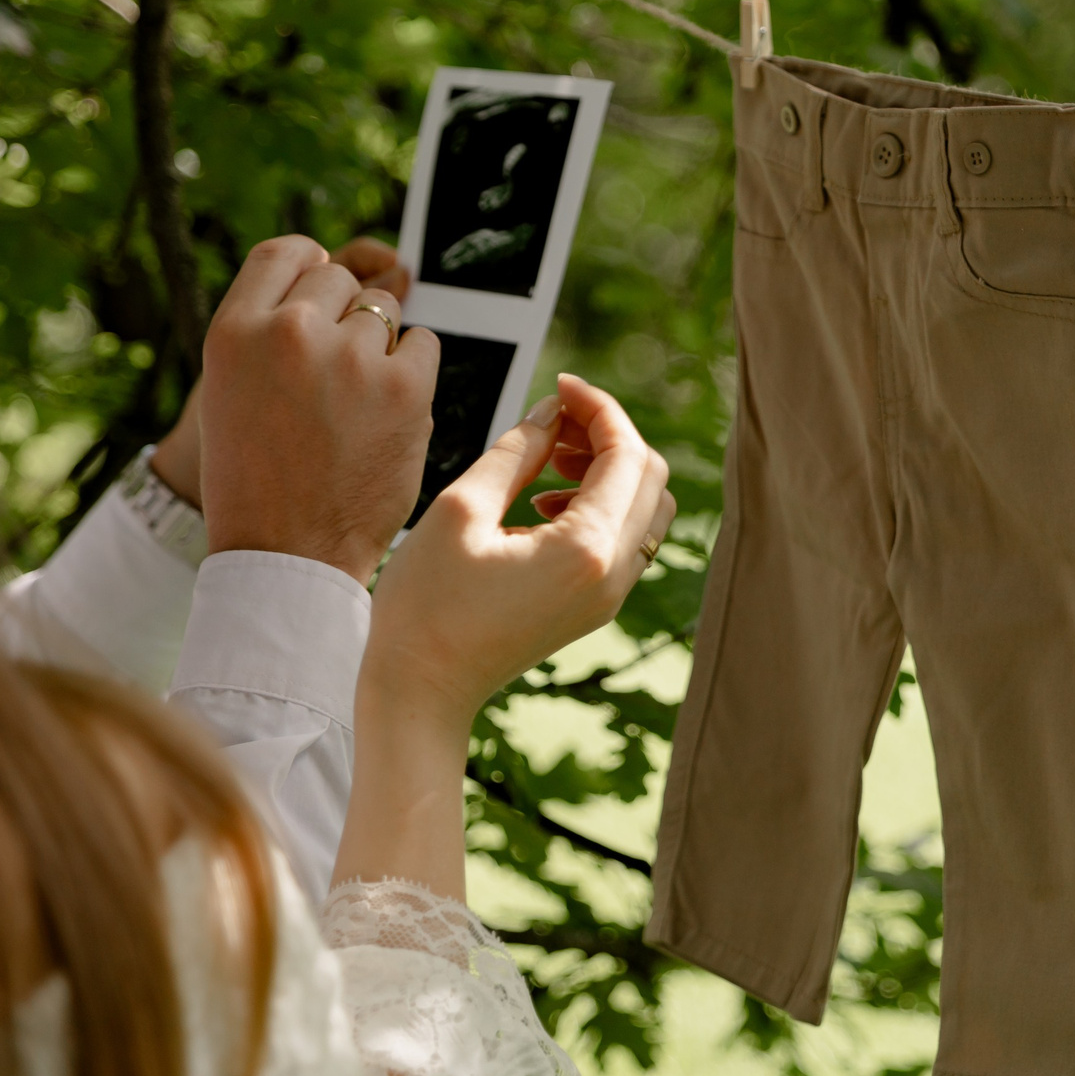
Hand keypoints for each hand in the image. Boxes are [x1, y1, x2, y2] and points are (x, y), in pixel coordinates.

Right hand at [151, 239, 410, 508]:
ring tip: (355, 403)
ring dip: (379, 346)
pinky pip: (425, 344)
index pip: (285, 252)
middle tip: (335, 376)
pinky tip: (389, 411)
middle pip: (341, 281)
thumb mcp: (230, 390)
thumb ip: (268, 331)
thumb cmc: (257, 477)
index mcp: (234, 331)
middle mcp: (289, 332)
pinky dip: (414, 371)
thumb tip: (324, 273)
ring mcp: (350, 357)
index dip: (310, 266)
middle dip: (345, 316)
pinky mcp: (406, 388)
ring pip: (386, 311)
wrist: (287, 553)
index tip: (320, 291)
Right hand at [359, 373, 676, 735]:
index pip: (628, 454)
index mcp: (586, 549)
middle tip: (552, 421)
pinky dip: (602, 504)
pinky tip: (543, 501)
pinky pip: (627, 538)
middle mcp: (614, 574)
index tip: (561, 385)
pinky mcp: (598, 605)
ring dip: (609, 469)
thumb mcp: (461, 509)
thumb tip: (553, 410)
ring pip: (647, 507)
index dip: (599, 408)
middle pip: (651, 476)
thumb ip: (516, 451)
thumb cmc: (426, 605)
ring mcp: (611, 594)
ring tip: (547, 459)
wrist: (423, 690)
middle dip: (608, 435)